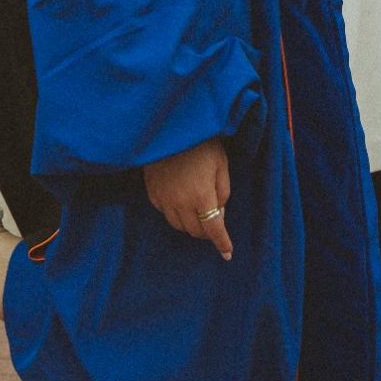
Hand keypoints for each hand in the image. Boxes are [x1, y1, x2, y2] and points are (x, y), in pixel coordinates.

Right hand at [143, 136, 232, 258]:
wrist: (173, 126)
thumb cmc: (202, 143)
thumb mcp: (221, 165)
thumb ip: (222, 193)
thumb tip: (219, 214)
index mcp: (201, 196)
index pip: (213, 230)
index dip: (222, 243)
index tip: (228, 253)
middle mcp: (180, 202)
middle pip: (195, 231)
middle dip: (207, 230)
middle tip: (214, 215)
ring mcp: (163, 199)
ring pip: (178, 226)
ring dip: (190, 223)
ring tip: (197, 207)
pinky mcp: (152, 193)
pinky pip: (165, 213)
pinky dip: (175, 212)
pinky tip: (181, 199)